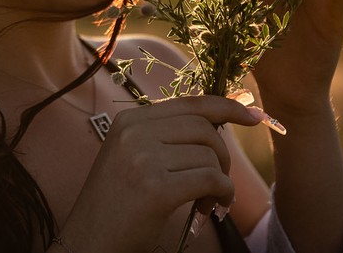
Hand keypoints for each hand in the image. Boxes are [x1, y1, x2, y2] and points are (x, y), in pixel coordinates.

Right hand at [57, 96, 261, 252]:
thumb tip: (218, 120)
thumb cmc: (117, 205)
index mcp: (129, 120)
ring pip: (210, 156)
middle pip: (204, 128)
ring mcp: (143, 158)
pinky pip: (210, 180)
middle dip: (222, 156)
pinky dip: (221, 194)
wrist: (87, 242)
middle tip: (217, 183)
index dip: (226, 107)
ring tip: (207, 201)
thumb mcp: (133, 157)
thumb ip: (165, 136)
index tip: (254, 115)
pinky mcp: (156, 188)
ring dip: (220, 181)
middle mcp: (133, 132)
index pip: (189, 103)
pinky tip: (211, 207)